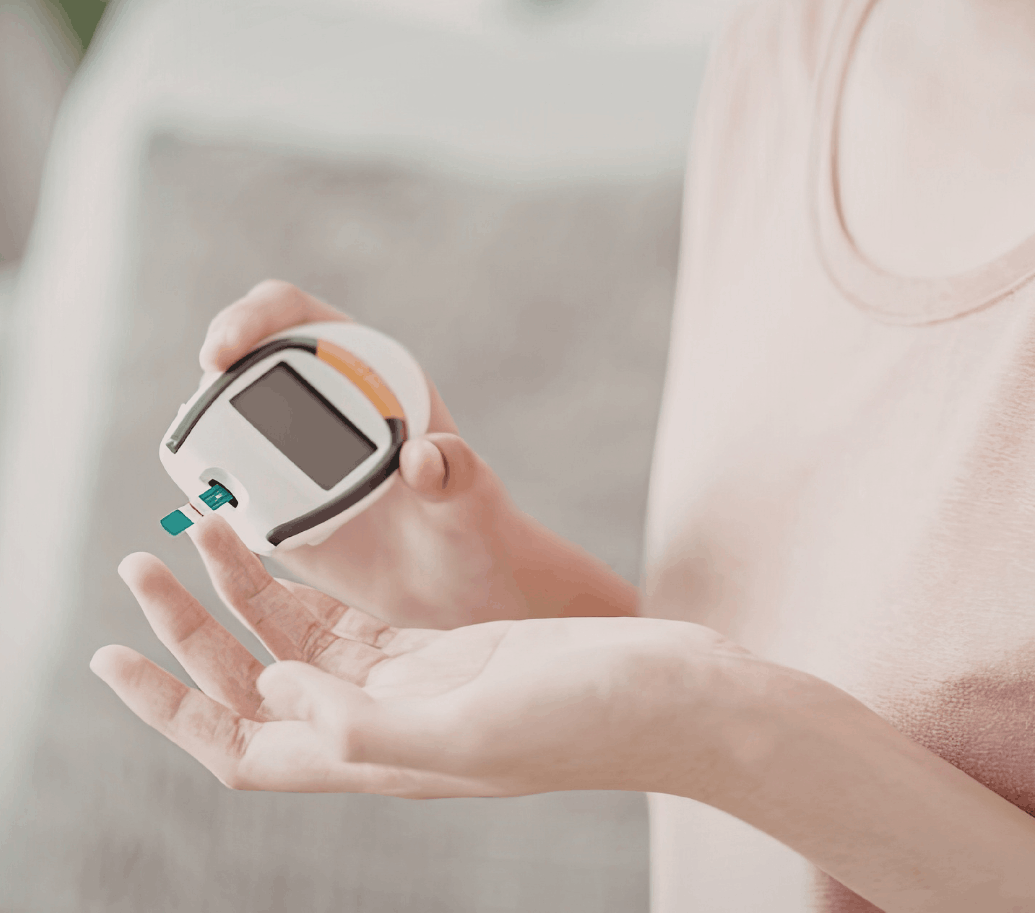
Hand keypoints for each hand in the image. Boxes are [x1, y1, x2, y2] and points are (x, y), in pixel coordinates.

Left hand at [91, 514, 738, 797]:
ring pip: (295, 643)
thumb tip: (274, 691)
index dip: (169, 710)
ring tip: (197, 534)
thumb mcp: (476, 725)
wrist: (667, 692)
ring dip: (239, 596)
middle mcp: (381, 724)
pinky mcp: (440, 646)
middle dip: (189, 630)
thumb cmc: (591, 717)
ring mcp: (410, 683)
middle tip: (140, 564)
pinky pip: (347, 618)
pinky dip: (303, 585)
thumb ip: (368, 720)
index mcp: (379, 756)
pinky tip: (277, 554)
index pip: (239, 746)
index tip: (112, 659)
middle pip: (252, 686)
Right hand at [195, 280, 635, 626]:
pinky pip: (223, 483)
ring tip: (205, 464)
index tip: (226, 348)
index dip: (252, 318)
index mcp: (368, 372)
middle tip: (202, 406)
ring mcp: (288, 449)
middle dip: (213, 375)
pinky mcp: (269, 501)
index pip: (295, 317)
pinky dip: (206, 489)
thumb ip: (455, 473)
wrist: (453, 585)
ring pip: (222, 420)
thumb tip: (425, 457)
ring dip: (202, 432)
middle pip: (242, 360)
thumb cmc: (470, 526)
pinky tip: (212, 511)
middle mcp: (319, 399)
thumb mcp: (469, 498)